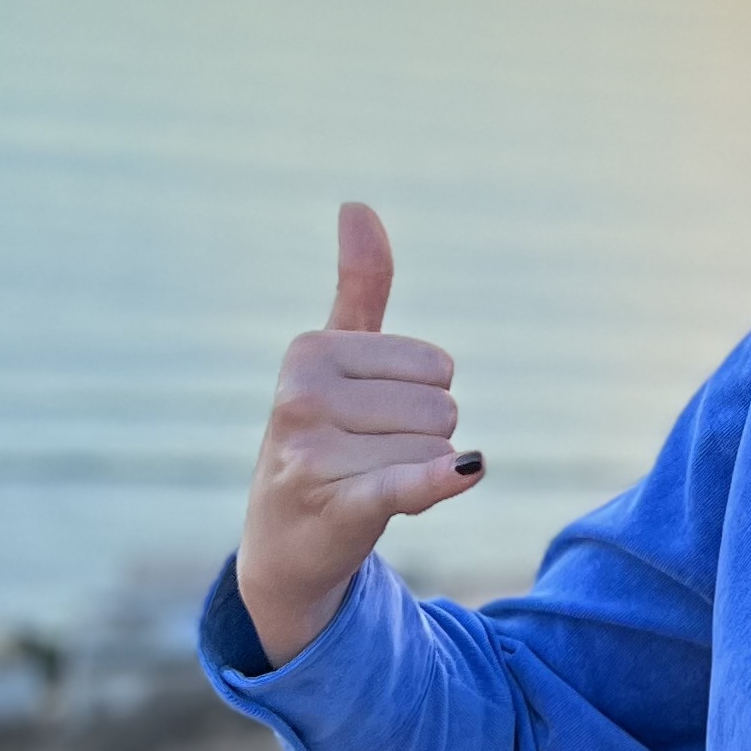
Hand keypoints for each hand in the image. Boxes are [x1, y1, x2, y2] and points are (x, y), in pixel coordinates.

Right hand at [235, 203, 480, 665]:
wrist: (284, 544)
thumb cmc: (321, 439)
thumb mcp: (336, 363)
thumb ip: (358, 287)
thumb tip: (357, 205)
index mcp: (309, 351)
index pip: (437, 365)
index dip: (421, 400)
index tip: (369, 422)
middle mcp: (303, 396)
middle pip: (442, 407)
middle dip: (422, 441)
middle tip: (369, 461)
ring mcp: (314, 453)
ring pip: (438, 449)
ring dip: (418, 476)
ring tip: (365, 486)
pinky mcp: (337, 504)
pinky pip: (407, 482)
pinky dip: (438, 481)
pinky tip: (466, 469)